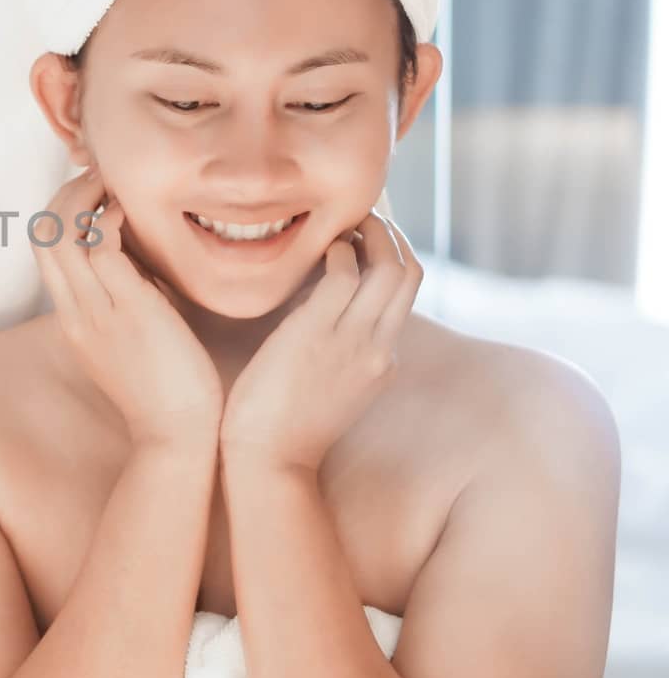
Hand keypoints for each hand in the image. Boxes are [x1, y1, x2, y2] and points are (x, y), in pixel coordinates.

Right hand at [31, 167, 223, 450]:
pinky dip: (112, 221)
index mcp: (72, 317)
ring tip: (114, 184)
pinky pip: (102, 249)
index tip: (93, 192)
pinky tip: (132, 215)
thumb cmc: (164, 387)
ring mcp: (97, 311)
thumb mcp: (132, 334)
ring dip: (85, 197)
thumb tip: (139, 257)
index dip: (61, 209)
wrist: (177, 434)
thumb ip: (128, 294)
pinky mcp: (129, 311)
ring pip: (61, 234)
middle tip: (101, 176)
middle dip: (67, 192)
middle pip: (42, 233)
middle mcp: (75, 311)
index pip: (43, 248)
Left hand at [219, 212, 422, 471]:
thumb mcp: (325, 388)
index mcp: (381, 362)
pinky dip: (336, 250)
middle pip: (410, 274)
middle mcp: (378, 348)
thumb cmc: (280, 428)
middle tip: (363, 215)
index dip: (391, 257)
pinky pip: (343, 274)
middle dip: (391, 235)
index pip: (403, 298)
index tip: (369, 236)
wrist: (269, 462)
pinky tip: (318, 246)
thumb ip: (331, 352)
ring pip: (389, 267)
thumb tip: (312, 313)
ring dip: (370, 232)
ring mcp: (353, 341)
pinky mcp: (319, 334)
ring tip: (343, 220)